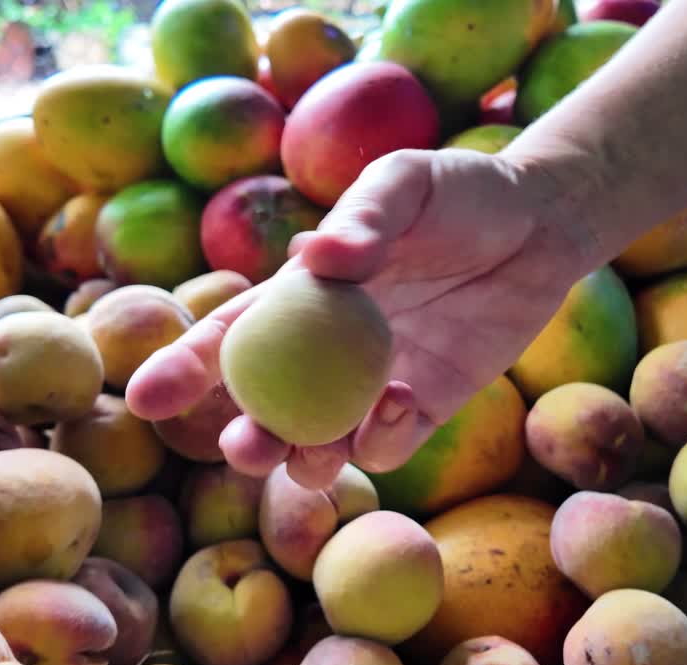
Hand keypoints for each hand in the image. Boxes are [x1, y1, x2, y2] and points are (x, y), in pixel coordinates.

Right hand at [125, 147, 599, 487]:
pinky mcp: (427, 406)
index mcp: (302, 297)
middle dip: (244, 439)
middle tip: (245, 447)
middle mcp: (329, 350)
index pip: (231, 339)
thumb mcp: (406, 184)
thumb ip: (365, 219)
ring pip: (319, 446)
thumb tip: (317, 257)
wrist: (541, 222)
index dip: (184, 370)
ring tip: (315, 448)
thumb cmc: (460, 192)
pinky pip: (387, 445)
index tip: (145, 400)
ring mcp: (374, 384)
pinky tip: (399, 397)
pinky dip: (382, 438)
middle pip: (266, 409)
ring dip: (306, 459)